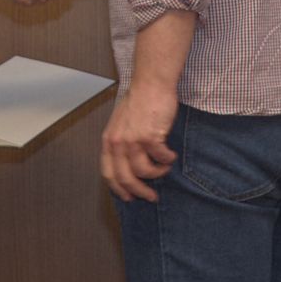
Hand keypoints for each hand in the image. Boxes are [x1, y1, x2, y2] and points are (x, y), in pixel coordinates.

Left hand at [101, 83, 177, 201]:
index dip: (118, 189)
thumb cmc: (139, 100)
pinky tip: (171, 156)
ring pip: (144, 171)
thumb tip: (128, 163)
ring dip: (157, 173)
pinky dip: (167, 160)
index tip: (128, 197)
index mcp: (109, 140)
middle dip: (139, 191)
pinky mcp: (150, 137)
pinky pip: (160, 158)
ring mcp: (133, 140)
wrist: (150, 84)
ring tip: (164, 168)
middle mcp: (118, 143)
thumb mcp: (121, 123)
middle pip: (126, 178)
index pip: (108, 173)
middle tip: (151, 196)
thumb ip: (121, 142)